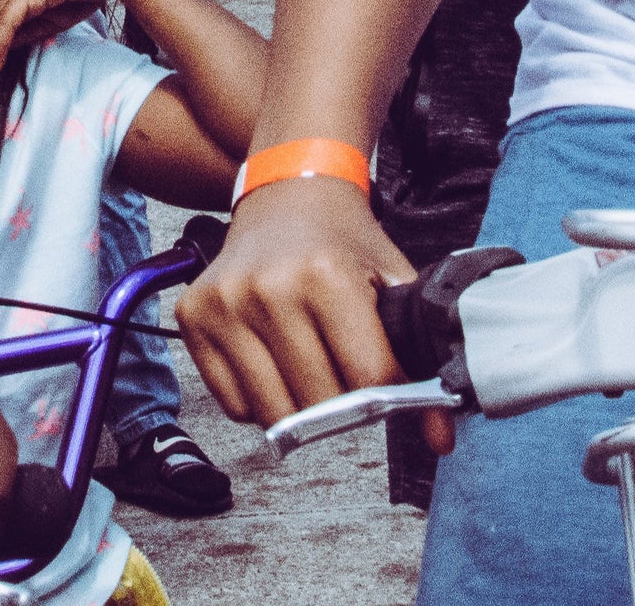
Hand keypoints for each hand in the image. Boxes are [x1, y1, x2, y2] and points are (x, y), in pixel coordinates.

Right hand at [177, 175, 435, 446]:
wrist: (288, 196)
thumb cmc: (342, 241)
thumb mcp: (394, 282)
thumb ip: (422, 356)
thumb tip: (441, 438)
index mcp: (325, 275)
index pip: (368, 377)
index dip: (388, 392)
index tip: (389, 382)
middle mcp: (268, 289)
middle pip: (319, 401)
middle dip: (345, 405)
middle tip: (348, 377)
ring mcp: (225, 304)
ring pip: (273, 411)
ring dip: (300, 409)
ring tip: (313, 373)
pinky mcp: (194, 317)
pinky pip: (232, 403)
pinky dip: (259, 401)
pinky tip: (275, 366)